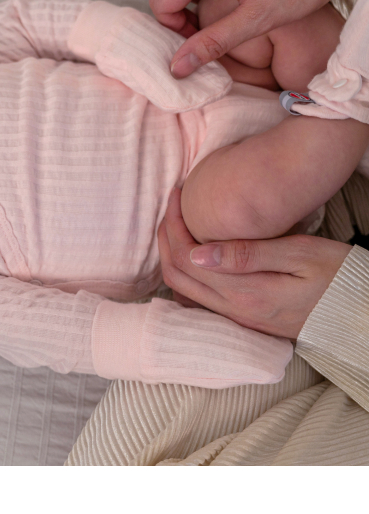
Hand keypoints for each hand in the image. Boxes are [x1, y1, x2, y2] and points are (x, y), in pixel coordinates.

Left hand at [157, 188, 351, 339]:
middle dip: (165, 237)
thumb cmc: (340, 276)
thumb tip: (197, 253)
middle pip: (176, 276)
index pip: (185, 258)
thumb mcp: (300, 255)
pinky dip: (187, 272)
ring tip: (178, 222)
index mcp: (244, 292)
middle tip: (172, 205)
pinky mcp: (245, 319)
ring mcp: (238, 318)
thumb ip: (247, 255)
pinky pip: (199, 298)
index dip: (173, 223)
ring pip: (184, 289)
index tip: (177, 194)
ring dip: (172, 255)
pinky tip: (196, 252)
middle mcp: (234, 311)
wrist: (363, 313)